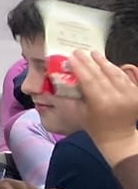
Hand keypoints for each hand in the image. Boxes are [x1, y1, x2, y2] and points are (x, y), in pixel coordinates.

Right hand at [70, 48, 137, 165]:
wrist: (117, 136)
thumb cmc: (94, 125)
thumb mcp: (77, 112)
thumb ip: (69, 95)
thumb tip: (58, 78)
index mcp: (101, 103)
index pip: (88, 79)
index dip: (79, 66)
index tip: (71, 56)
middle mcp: (117, 98)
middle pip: (101, 74)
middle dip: (88, 61)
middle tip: (78, 51)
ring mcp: (130, 95)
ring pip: (115, 73)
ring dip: (103, 62)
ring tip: (93, 54)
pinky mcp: (137, 94)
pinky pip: (124, 77)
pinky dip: (115, 69)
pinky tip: (106, 63)